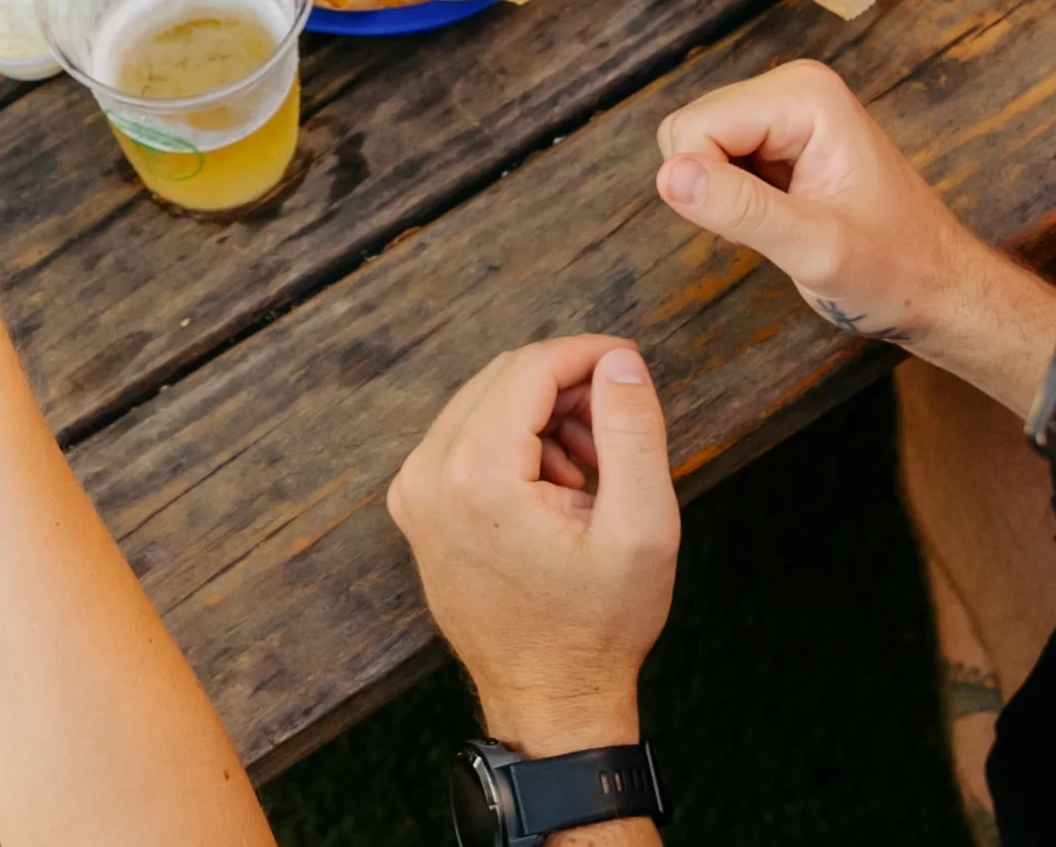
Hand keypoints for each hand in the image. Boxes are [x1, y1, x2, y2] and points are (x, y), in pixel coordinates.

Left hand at [391, 336, 677, 751]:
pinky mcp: (415, 507)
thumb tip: (618, 361)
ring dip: (542, 415)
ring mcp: (412, 492)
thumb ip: (634, 434)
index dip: (587, 354)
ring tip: (592, 469)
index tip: (631, 363)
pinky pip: (464, 438)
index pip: (529, 368)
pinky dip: (513, 441)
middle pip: (502, 378)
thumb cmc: (598, 627)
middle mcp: (427, 475)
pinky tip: (557, 487)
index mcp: (476, 476)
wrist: (550, 702)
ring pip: (482, 403)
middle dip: (567, 387)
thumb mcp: (642, 530)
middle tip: (617, 429)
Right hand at [654, 61, 1055, 397]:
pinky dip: (734, 199)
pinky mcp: (779, 137)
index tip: (764, 229)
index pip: (694, 126)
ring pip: (696, 144)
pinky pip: (716, 159)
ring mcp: (786, 111)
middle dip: (714, 188)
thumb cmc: (897, 273)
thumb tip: (669, 178)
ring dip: (724, 196)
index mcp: (805, 95)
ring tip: (784, 224)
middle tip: (778, 229)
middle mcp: (792, 88)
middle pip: (689, 128)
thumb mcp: (818, 250)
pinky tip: (782, 217)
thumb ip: (741, 210)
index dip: (708, 187)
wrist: (941, 291)